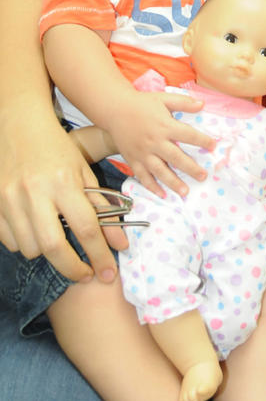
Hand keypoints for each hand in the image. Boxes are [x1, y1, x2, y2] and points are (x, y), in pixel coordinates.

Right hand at [0, 120, 124, 281]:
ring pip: (31, 248)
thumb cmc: (57, 148)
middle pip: (54, 248)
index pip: (86, 228)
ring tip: (59, 241)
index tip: (108, 272)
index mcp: (64, 182)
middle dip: (72, 269)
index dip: (100, 255)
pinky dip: (25, 243)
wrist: (19, 125)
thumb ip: (102, 208)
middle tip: (85, 274)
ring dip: (48, 253)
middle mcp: (35, 193)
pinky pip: (11, 241)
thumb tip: (121, 244)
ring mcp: (10, 200)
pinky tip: (36, 231)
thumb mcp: (84, 173)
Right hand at [104, 89, 214, 198]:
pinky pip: (143, 176)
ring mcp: (143, 153)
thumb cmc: (142, 103)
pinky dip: (152, 186)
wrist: (115, 109)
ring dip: (173, 182)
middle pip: (176, 157)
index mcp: (164, 126)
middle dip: (191, 168)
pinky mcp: (133, 160)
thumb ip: (183, 102)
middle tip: (203, 177)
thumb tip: (202, 104)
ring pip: (160, 171)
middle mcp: (155, 141)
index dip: (202, 141)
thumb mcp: (163, 98)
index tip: (213, 146)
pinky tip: (162, 194)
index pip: (188, 135)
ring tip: (185, 192)